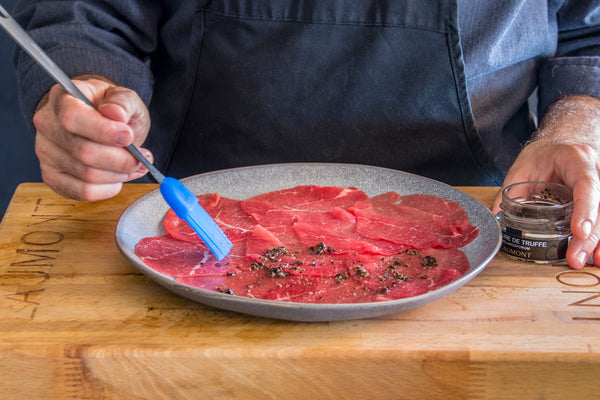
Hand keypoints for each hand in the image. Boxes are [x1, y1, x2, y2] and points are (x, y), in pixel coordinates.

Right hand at [32, 76, 151, 200]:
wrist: (100, 122)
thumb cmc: (110, 109)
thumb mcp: (124, 97)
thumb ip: (123, 102)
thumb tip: (116, 114)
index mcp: (62, 99)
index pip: (73, 118)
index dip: (104, 131)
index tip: (128, 136)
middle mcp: (48, 126)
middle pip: (83, 152)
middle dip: (121, 159)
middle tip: (142, 157)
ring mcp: (47, 154)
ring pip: (87, 175)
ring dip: (119, 174)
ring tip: (135, 165)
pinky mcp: (53, 177)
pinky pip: (83, 192)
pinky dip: (108, 188)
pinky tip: (118, 176)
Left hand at [492, 95, 599, 269]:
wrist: (559, 145)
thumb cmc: (542, 155)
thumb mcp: (522, 168)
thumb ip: (511, 193)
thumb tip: (496, 219)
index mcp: (576, 159)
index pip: (587, 184)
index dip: (585, 209)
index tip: (580, 232)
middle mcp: (597, 170)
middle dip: (589, 236)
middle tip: (575, 258)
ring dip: (599, 241)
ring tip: (589, 261)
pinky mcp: (599, 199)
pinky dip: (599, 238)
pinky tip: (597, 255)